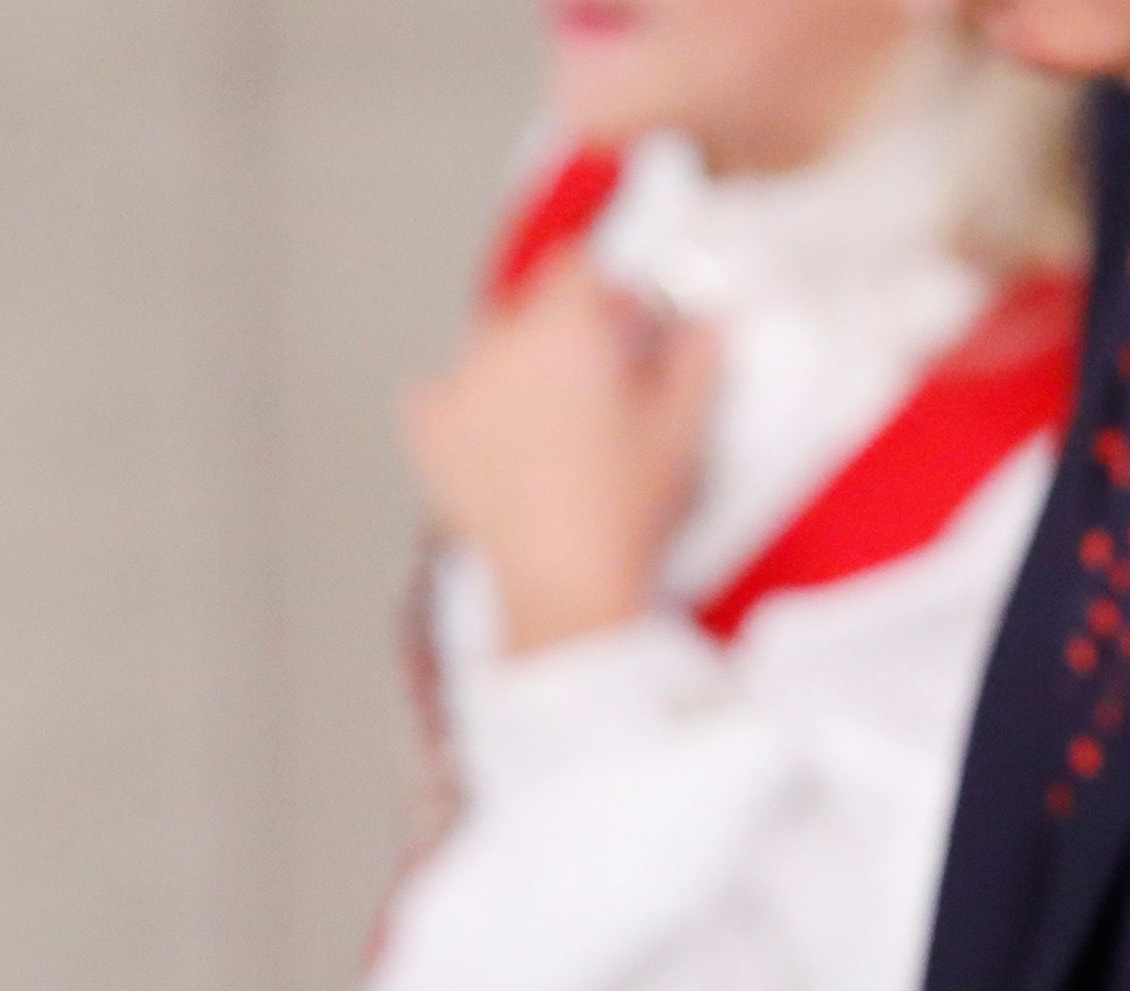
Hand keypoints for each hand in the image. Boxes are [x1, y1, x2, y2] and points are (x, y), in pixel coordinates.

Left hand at [400, 265, 718, 654]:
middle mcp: (501, 339)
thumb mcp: (683, 431)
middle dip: (569, 337)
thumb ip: (695, 361)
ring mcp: (456, 381)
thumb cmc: (623, 512)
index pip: (580, 266)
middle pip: (535, 309)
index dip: (612, 294)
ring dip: (522, 371)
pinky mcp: (427, 427)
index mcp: (566, 326)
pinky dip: (472, 409)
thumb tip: (701, 328)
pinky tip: (505, 446)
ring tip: (557, 434)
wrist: (564, 586)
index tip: (632, 328)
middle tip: (604, 395)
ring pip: (492, 351)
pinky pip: (446, 394)